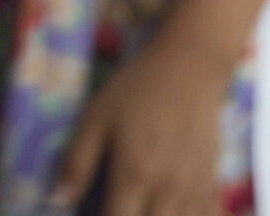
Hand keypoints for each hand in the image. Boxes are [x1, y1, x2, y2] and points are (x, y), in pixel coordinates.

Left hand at [51, 0, 269, 215]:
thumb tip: (56, 199)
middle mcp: (167, 193)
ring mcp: (194, 193)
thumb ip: (77, 160)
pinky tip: (170, 207)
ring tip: (139, 204)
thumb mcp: (97, 116)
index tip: (91, 211)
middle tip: (118, 202)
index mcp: (134, 175)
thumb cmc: (137, 89)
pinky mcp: (212, 189)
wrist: (190, 68)